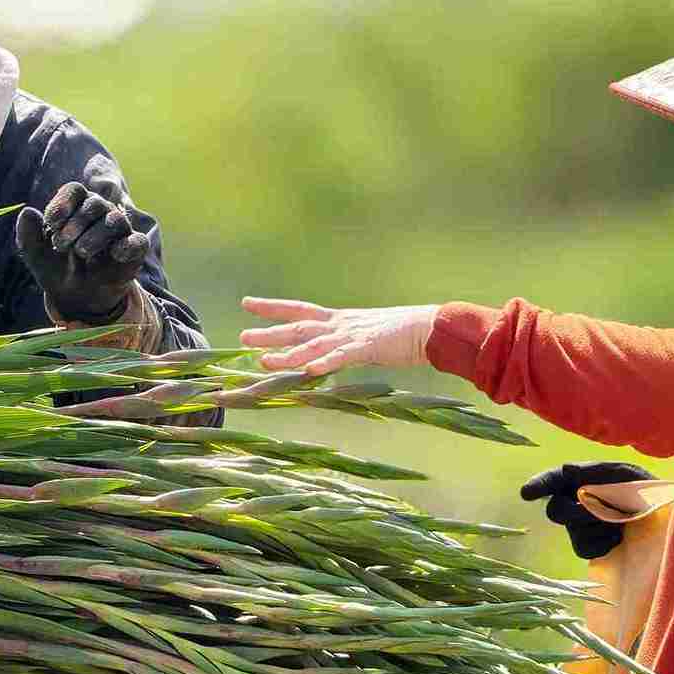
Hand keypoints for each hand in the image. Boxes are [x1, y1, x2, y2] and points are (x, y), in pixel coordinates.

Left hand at [16, 178, 150, 323]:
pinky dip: (126, 246)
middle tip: (61, 245)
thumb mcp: (36, 256)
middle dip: (75, 223)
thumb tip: (27, 212)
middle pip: (94, 203)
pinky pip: (137, 241)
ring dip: (95, 236)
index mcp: (76, 208)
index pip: (74, 191)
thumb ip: (28, 235)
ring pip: (114, 220)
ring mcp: (119, 231)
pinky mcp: (133, 250)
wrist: (76, 298)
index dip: (63, 203)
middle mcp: (100, 213)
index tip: (51, 222)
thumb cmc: (57, 268)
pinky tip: (114, 254)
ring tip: (81, 253)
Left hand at [239, 298, 440, 375]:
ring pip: (314, 345)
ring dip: (288, 354)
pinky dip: (326, 363)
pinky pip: (343, 357)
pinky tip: (308, 370)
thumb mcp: (362, 335)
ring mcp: (353, 336)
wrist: (431, 328)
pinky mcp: (369, 348)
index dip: (272, 307)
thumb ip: (340, 343)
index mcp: (338, 319)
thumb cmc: (399, 333)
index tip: (247, 303)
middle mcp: (340, 325)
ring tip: (264, 361)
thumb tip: (321, 354)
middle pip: (298, 328)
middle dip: (269, 333)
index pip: (298, 309)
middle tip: (242, 337)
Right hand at [521, 461, 655, 559]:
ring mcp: (579, 527)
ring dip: (597, 527)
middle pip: (555, 511)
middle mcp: (573, 503)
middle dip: (575, 513)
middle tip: (596, 511)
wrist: (665, 517)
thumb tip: (568, 469)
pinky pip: (585, 548)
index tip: (527, 494)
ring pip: (572, 531)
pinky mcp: (590, 546)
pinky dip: (603, 542)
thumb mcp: (625, 472)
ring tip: (620, 523)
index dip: (537, 486)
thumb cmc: (644, 489)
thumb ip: (596, 471)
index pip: (551, 481)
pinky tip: (618, 537)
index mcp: (579, 481)